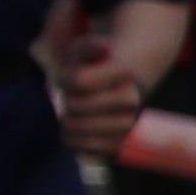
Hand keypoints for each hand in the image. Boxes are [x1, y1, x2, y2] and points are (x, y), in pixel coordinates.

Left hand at [46, 13, 155, 160]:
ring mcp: (126, 126)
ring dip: (65, 121)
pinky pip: (81, 148)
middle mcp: (131, 101)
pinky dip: (70, 140)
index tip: (68, 78)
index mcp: (124, 73)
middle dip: (66, 100)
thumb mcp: (87, 50)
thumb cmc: (95, 68)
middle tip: (71, 97)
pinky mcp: (117, 146)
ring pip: (76, 129)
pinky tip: (73, 130)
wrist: (121, 90)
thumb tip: (104, 47)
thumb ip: (89, 46)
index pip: (77, 81)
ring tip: (72, 113)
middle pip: (74, 106)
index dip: (64, 79)